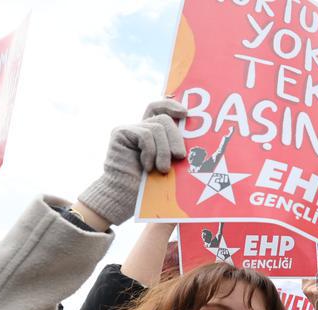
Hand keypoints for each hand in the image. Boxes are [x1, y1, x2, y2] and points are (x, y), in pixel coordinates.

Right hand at [78, 98, 187, 226]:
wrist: (123, 196)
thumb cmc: (148, 186)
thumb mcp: (168, 164)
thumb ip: (175, 150)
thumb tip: (198, 143)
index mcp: (152, 133)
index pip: (159, 108)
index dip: (171, 105)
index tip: (185, 113)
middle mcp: (140, 127)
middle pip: (164, 119)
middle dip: (176, 138)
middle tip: (179, 157)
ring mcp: (129, 129)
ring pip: (157, 127)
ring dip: (164, 151)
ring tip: (162, 169)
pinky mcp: (120, 133)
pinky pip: (145, 135)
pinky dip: (150, 152)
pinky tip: (147, 166)